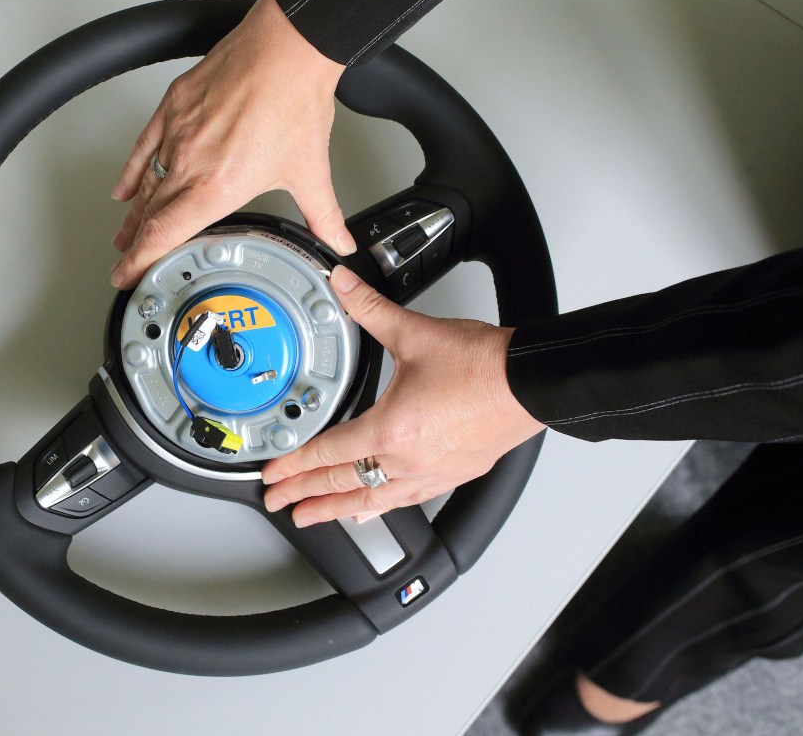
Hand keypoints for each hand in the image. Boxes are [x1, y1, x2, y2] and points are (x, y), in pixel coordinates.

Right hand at [109, 0, 351, 288]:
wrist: (285, 50)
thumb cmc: (293, 101)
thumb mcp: (310, 172)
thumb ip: (323, 216)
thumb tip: (337, 240)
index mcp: (215, 188)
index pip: (163, 234)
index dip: (141, 261)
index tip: (129, 275)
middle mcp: (188, 163)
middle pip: (150, 215)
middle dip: (135, 245)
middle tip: (127, 263)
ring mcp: (177, 134)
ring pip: (146, 185)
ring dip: (135, 214)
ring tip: (126, 233)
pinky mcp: (173, 107)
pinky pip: (143, 148)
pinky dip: (133, 171)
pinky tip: (125, 187)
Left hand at [261, 266, 545, 526]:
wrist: (530, 382)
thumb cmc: (482, 366)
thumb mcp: (414, 333)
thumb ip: (370, 309)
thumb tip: (343, 284)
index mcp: (390, 429)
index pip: (327, 453)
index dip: (293, 465)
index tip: (273, 475)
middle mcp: (406, 460)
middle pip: (343, 484)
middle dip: (304, 494)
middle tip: (278, 503)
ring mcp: (430, 473)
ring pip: (372, 500)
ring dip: (337, 510)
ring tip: (312, 518)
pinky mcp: (452, 475)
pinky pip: (407, 500)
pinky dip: (381, 506)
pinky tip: (373, 510)